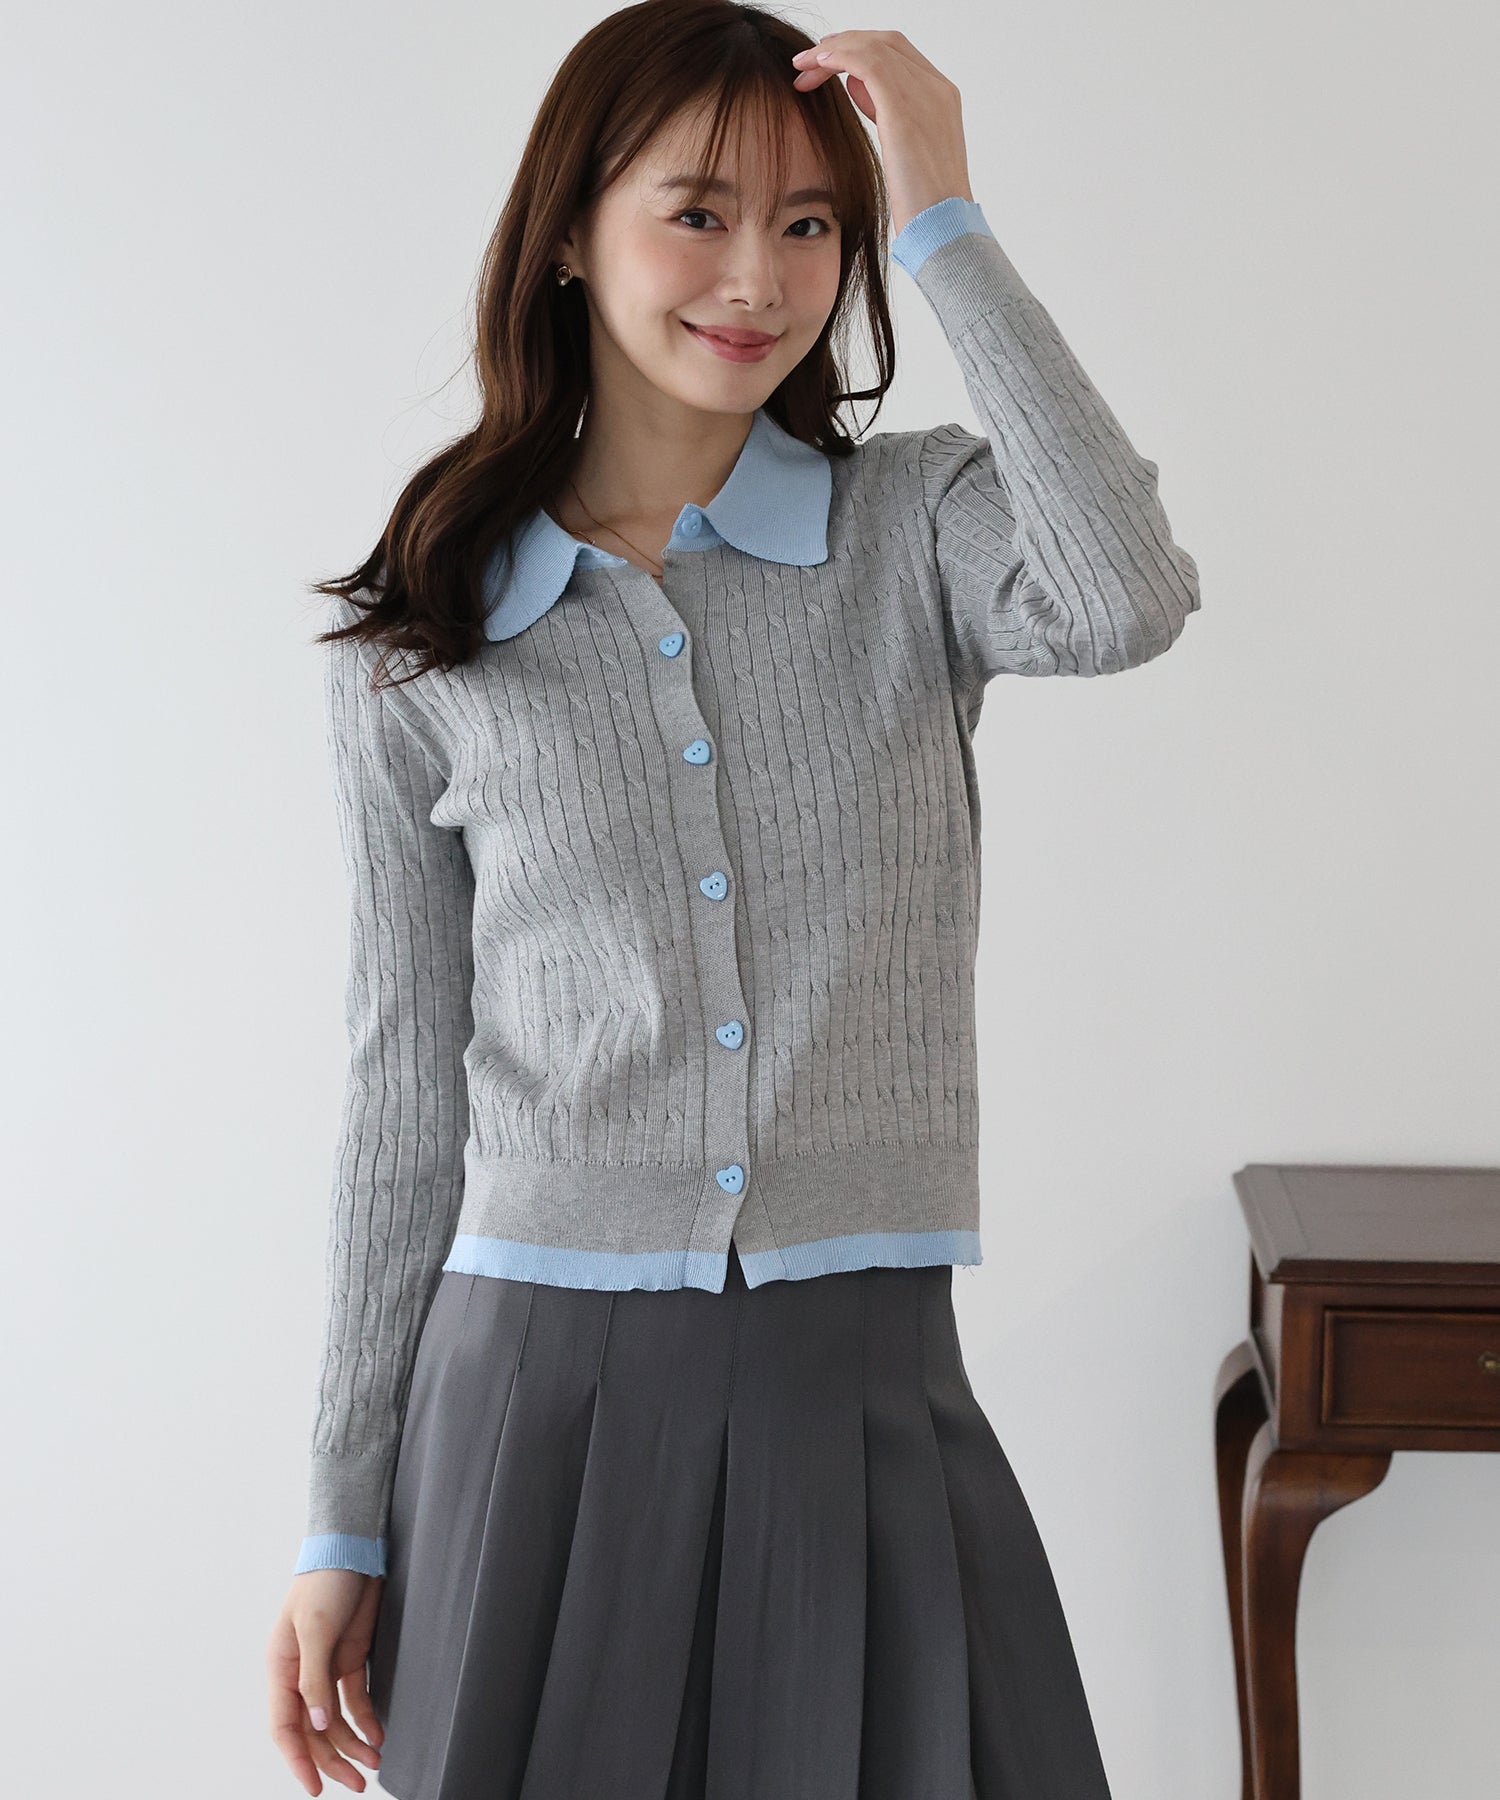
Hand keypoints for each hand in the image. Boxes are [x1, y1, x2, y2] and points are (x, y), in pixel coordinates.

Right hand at [267, 1570, 384, 1793]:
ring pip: (334, 1720)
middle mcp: (300, 1674)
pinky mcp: (349, 1658)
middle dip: (333, 1759)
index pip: (285, 1726)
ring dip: (352, 1743)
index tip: (315, 1787)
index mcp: (281, 1668)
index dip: (298, 1759)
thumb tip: (316, 1725)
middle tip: (357, 1784)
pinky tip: (377, 1736)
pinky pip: (355, 1699)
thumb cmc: (325, 1583)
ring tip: (374, 1764)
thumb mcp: (316, 1628)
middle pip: (313, 1730)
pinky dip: (365, 1719)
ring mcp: (325, 1668)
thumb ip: (314, 1678)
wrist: (354, 1549)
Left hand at [790, 29, 973, 236]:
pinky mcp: (903, 106)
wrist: (943, 228)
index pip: (899, 56)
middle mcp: (936, 88)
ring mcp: (923, 93)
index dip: (861, 52)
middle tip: (810, 61)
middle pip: (887, 43)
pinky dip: (837, 56)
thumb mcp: (907, 153)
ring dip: (833, 50)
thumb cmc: (924, 206)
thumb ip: (888, 115)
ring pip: (873, 46)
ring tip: (802, 65)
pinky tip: (814, 66)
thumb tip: (858, 87)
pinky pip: (865, 61)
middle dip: (845, 45)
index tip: (830, 66)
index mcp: (942, 98)